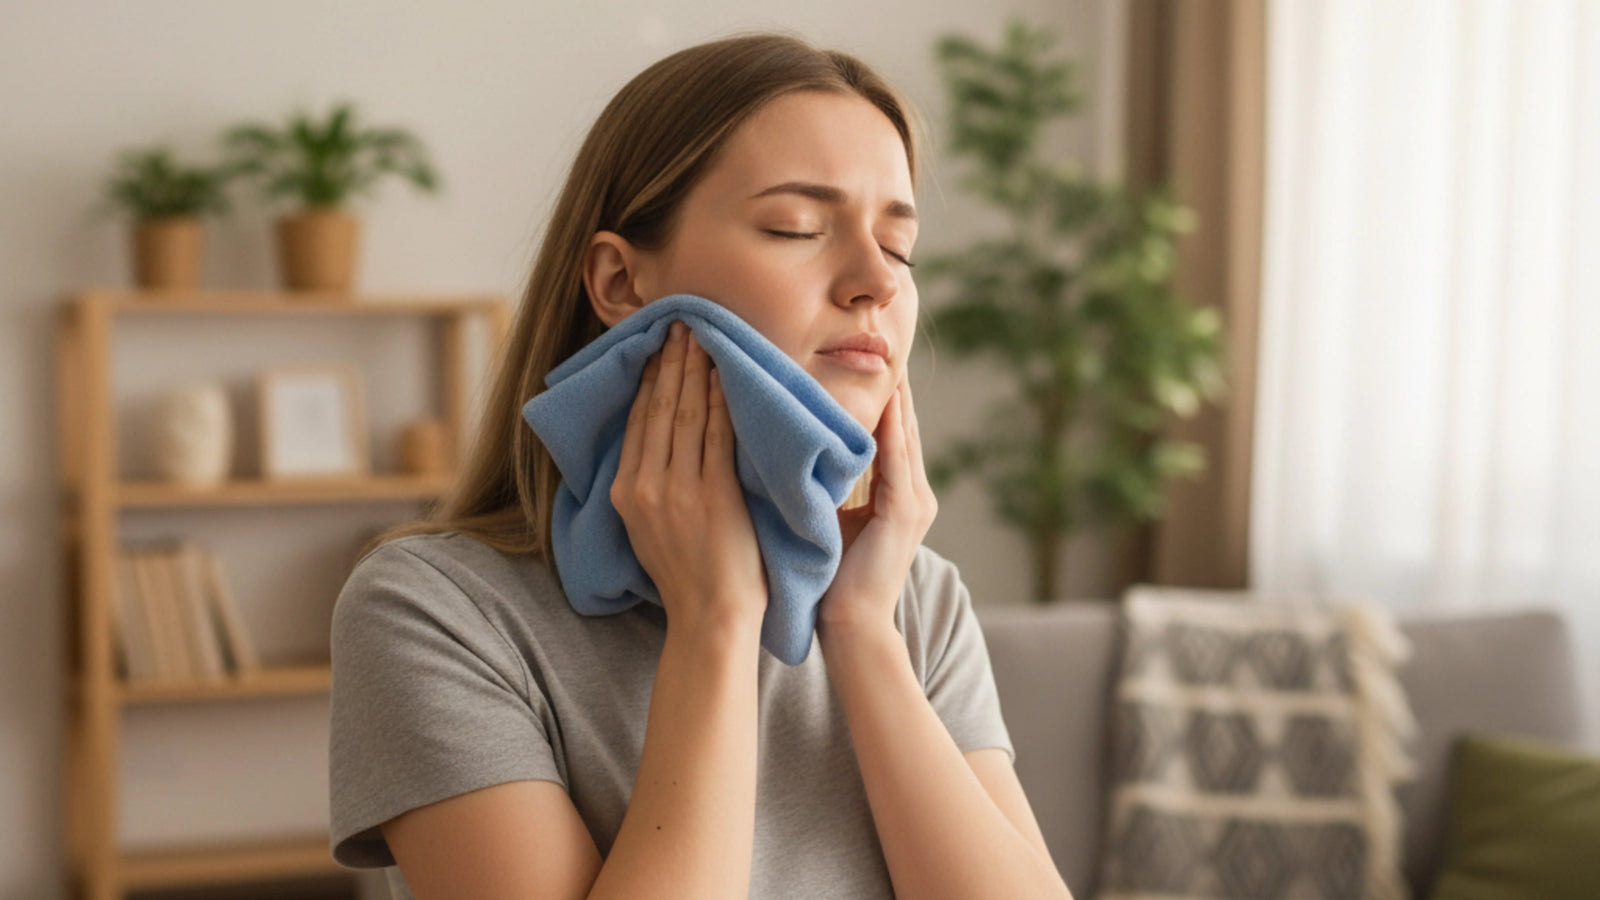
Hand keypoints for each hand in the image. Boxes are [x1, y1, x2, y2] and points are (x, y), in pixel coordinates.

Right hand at [610, 322, 767, 629]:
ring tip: (702, 336)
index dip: (648, 379)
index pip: (637, 421)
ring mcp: (679, 490)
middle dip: (670, 362)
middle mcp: (645, 487)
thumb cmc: (688, 576)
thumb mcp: (648, 529)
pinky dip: (721, 400)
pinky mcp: (714, 496)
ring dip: (694, 370)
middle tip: (682, 324)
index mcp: (625, 493)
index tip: (657, 347)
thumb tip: (657, 447)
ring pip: (686, 414)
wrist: (710, 618)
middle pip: (658, 408)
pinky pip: (718, 436)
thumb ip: (649, 487)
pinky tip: (724, 374)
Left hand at [816, 376, 937, 635]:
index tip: (857, 357)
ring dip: (891, 396)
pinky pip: (896, 459)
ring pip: (904, 434)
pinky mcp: (905, 513)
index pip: (889, 432)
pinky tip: (882, 399)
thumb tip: (795, 448)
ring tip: (878, 356)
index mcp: (897, 495)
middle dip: (888, 385)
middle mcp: (914, 493)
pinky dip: (889, 427)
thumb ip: (828, 485)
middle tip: (873, 339)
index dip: (877, 396)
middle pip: (903, 425)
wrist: (849, 628)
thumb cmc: (829, 580)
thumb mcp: (830, 518)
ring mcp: (915, 503)